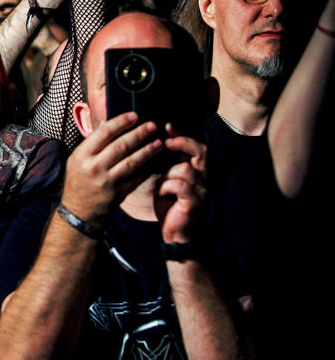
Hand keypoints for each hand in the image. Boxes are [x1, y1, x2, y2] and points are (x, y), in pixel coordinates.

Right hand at [62, 112, 162, 225]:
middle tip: (152, 125)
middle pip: (121, 146)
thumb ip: (93, 143)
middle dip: (139, 134)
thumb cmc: (79, 180)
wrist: (78, 210)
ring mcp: (107, 181)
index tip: (135, 115)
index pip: (104, 133)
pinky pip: (136, 178)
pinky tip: (155, 161)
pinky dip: (147, 169)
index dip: (121, 122)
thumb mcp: (78, 159)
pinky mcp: (118, 193)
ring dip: (147, 150)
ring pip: (132, 162)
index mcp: (82, 155)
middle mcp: (94, 167)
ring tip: (159, 141)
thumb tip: (109, 122)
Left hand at [155, 128, 207, 244]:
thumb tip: (154, 143)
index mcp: (198, 171)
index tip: (167, 126)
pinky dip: (167, 187)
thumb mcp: (166, 180)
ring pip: (186, 168)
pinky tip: (162, 194)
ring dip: (169, 173)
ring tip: (162, 183)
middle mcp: (205, 178)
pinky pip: (180, 185)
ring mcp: (203, 190)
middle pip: (201, 151)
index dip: (182, 135)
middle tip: (165, 142)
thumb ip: (167, 164)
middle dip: (182, 143)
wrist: (175, 234)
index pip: (196, 146)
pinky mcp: (196, 201)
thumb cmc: (170, 205)